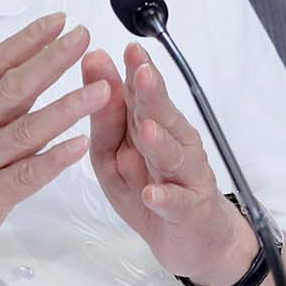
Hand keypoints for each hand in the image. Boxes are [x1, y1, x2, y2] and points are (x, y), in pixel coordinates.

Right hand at [0, 12, 111, 285]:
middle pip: (15, 85)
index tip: (60, 20)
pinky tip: (78, 145)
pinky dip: (54, 159)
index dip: (30, 39)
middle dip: (54, 58)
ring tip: (101, 90)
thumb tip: (28, 76)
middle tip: (84, 37)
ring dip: (67, 106)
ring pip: (26, 128)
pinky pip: (25, 176)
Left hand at [81, 42, 258, 285]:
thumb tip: (94, 63)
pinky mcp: (189, 209)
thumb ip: (106, 113)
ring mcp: (185, 175)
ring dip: (159, 142)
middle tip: (141, 73)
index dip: (138, 70)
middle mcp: (175, 142)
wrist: (191, 237)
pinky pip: (177, 202)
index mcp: (153, 123)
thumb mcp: (114, 151)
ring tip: (146, 130)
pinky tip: (152, 194)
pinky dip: (164, 197)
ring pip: (173, 155)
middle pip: (163, 116)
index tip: (129, 48)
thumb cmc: (149, 186)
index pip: (144, 92)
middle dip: (152, 94)